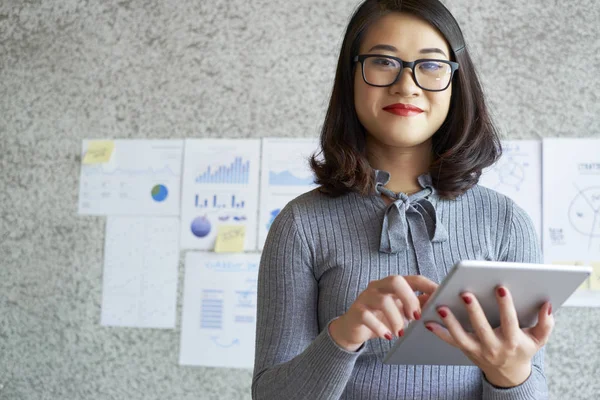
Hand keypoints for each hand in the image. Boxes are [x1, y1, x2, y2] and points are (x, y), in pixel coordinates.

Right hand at [329, 275, 437, 351]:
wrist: (353, 329)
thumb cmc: (380, 318)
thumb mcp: (401, 311)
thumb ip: (417, 305)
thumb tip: (440, 303)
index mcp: (392, 285)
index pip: (413, 279)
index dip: (429, 286)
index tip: (441, 297)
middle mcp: (379, 287)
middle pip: (396, 281)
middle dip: (410, 299)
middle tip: (416, 316)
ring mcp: (366, 298)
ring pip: (383, 301)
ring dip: (396, 319)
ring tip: (401, 332)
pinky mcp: (356, 312)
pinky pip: (367, 317)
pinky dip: (380, 328)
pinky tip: (387, 336)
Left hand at [425, 286, 553, 387]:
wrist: (509, 373)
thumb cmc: (523, 349)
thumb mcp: (538, 339)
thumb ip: (546, 323)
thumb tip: (547, 304)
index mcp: (513, 341)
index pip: (510, 321)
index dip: (506, 305)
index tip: (500, 287)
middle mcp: (494, 347)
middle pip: (482, 328)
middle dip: (474, 311)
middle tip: (465, 293)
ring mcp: (478, 350)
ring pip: (462, 337)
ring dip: (450, 322)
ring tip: (441, 306)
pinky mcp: (466, 350)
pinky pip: (450, 342)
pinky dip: (439, 332)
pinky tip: (428, 321)